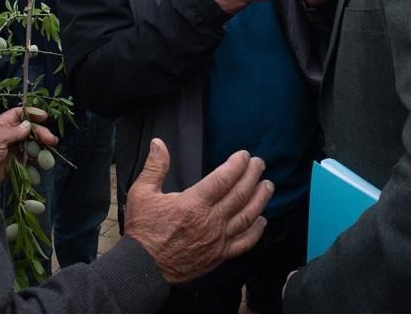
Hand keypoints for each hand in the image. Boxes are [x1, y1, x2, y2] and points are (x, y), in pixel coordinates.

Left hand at [0, 106, 57, 181]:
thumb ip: (13, 131)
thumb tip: (28, 124)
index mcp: (1, 125)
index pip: (18, 114)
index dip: (32, 113)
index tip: (45, 117)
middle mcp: (8, 135)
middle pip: (29, 130)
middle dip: (41, 134)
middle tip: (51, 141)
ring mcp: (11, 150)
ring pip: (31, 145)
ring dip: (41, 148)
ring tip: (49, 152)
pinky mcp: (14, 163)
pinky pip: (28, 160)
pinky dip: (36, 162)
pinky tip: (41, 164)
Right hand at [124, 138, 272, 284]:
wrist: (144, 267)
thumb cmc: (143, 231)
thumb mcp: (142, 193)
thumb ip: (154, 167)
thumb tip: (158, 143)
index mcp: (193, 204)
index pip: (223, 178)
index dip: (237, 165)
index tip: (244, 155)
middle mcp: (210, 221)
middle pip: (240, 194)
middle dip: (253, 175)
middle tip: (260, 163)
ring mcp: (217, 240)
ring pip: (247, 216)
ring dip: (260, 199)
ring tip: (268, 185)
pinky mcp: (219, 256)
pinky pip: (244, 243)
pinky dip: (256, 231)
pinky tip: (262, 221)